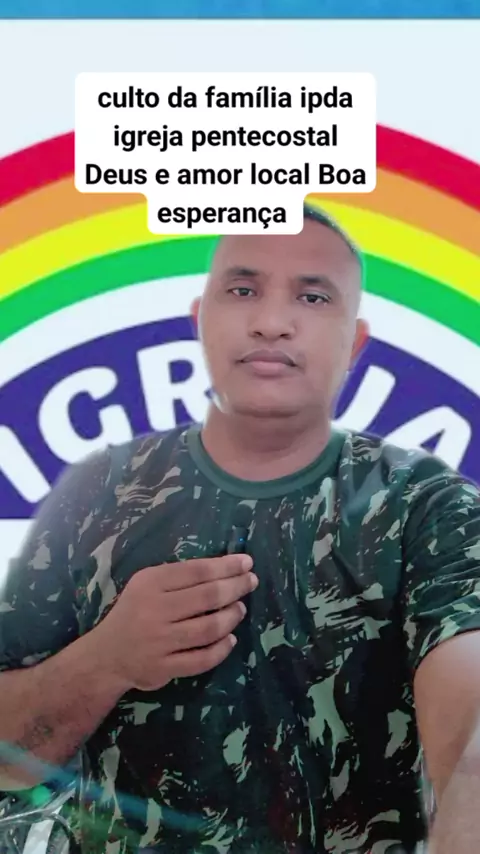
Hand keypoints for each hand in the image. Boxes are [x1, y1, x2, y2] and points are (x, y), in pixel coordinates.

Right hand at [93, 554, 257, 690]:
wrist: (106, 655)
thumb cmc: (134, 612)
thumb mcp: (146, 584)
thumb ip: (178, 577)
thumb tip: (225, 568)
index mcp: (150, 584)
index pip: (196, 571)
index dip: (226, 566)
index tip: (247, 563)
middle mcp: (154, 610)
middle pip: (207, 597)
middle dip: (235, 587)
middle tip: (251, 582)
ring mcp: (160, 641)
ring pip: (209, 628)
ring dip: (231, 617)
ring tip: (240, 609)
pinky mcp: (164, 668)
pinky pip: (202, 659)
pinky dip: (221, 649)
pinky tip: (231, 640)